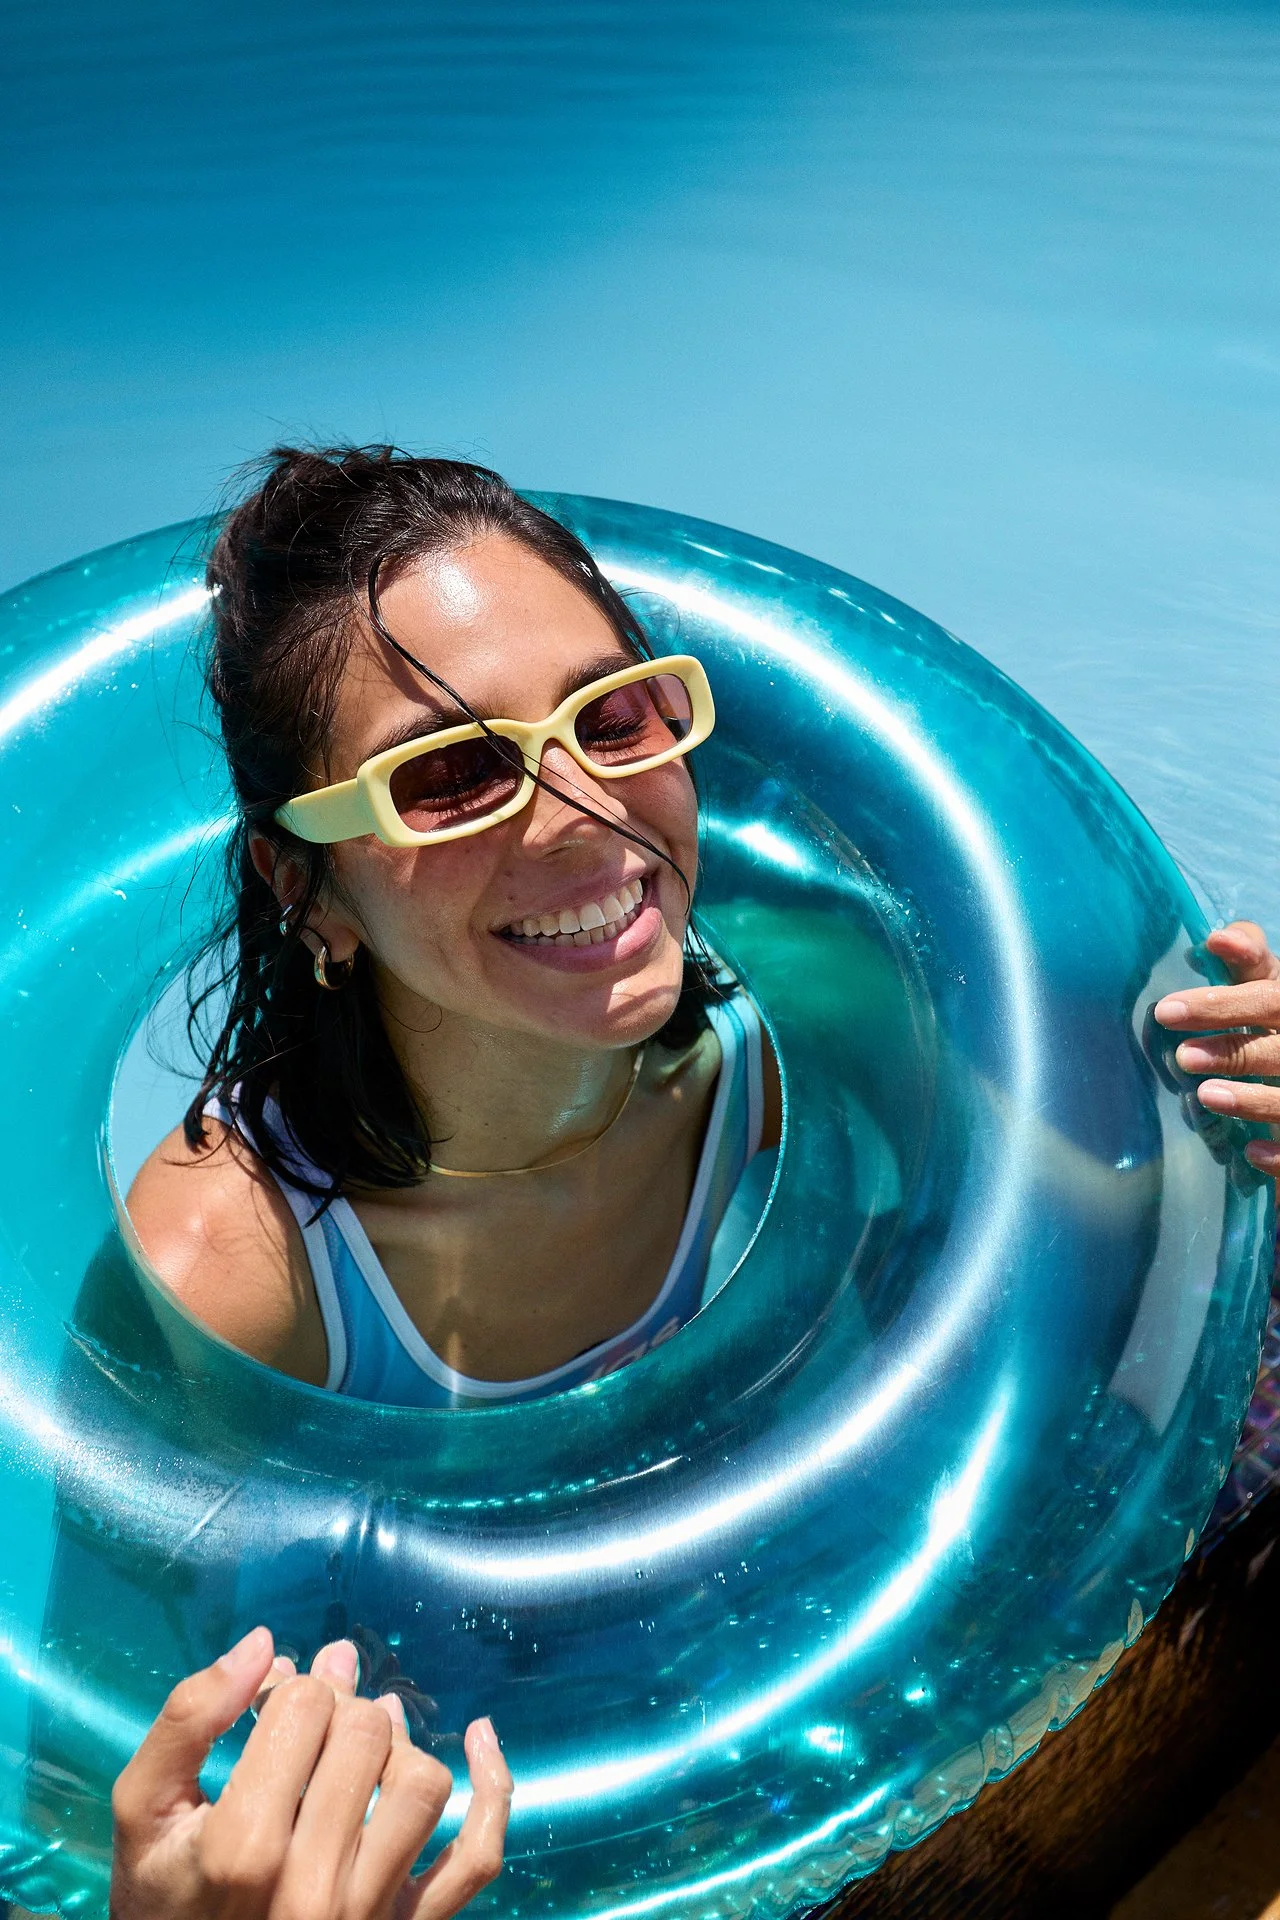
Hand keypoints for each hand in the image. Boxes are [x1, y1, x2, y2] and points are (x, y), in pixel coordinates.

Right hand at [109, 1627, 511, 1919]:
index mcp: (243, 1846)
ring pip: (422, 1785)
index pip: (303, 1708)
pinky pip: (476, 1859)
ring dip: (399, 1743)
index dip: (289, 1686)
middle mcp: (313, 1886)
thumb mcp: (142, 1807)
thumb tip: (263, 1645)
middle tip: (315, 1706)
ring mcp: (368, 1914)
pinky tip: (480, 1736)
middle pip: (364, 1734)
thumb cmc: (161, 1890)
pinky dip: (493, 1792)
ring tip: (366, 1732)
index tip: (270, 1699)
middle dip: (339, 1703)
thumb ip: (188, 1718)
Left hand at [1154, 920, 1279, 1178]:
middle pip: (1276, 1036)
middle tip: (1176, 1039)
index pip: (1269, 986)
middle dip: (1231, 1035)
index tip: (1209, 947)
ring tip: (1204, 1095)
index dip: (1242, 967)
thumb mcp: (1267, 991)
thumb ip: (1247, 963)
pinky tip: (1252, 1153)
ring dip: (1251, 1097)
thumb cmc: (1276, 1030)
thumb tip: (1217, 940)